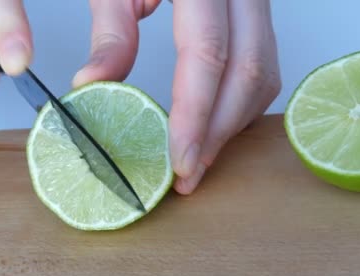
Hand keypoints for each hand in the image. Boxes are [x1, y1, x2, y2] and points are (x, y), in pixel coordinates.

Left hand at [73, 0, 281, 194]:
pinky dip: (240, 103)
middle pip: (248, 72)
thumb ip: (111, 29)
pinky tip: (213, 124)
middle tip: (188, 174)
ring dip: (232, 122)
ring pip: (264, 74)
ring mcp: (257, 1)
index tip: (179, 161)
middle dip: (218, 132)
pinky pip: (264, 66)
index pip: (208, 55)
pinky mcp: (257, 15)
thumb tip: (95, 87)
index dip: (195, 114)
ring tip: (198, 156)